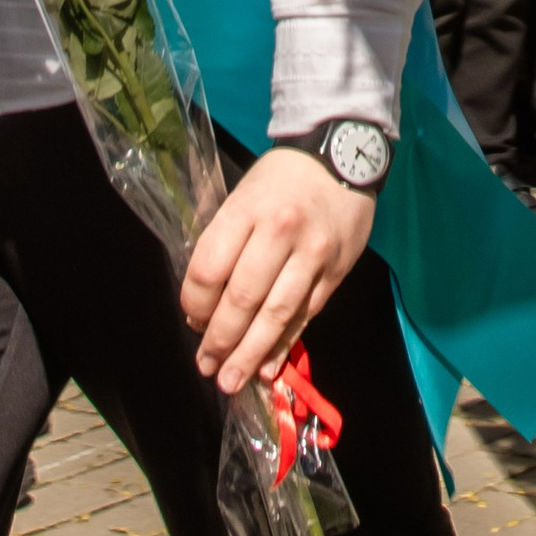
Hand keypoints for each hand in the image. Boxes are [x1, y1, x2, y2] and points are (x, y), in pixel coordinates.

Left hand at [180, 149, 374, 395]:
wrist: (343, 154)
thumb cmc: (281, 179)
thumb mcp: (243, 194)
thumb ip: (224, 242)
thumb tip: (206, 306)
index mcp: (246, 209)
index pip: (209, 269)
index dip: (194, 305)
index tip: (192, 321)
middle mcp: (279, 232)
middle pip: (242, 298)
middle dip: (219, 340)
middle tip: (206, 367)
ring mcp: (313, 253)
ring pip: (276, 314)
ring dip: (250, 355)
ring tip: (230, 381)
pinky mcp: (336, 270)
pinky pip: (306, 315)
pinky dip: (284, 344)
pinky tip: (268, 367)